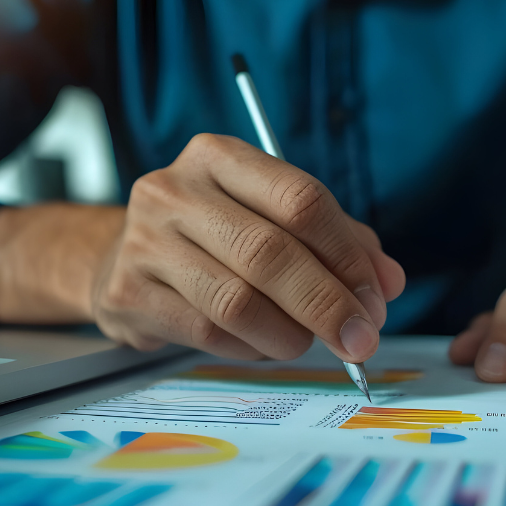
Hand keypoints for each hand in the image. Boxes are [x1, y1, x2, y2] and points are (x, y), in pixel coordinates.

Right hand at [90, 134, 404, 359]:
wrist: (119, 258)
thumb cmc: (211, 237)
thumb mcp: (269, 218)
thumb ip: (334, 241)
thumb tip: (386, 284)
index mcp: (217, 157)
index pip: (300, 199)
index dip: (348, 253)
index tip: (378, 296)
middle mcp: (174, 190)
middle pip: (270, 252)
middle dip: (328, 303)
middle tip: (361, 338)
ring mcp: (144, 241)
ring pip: (238, 300)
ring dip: (290, 333)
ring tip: (306, 342)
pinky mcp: (128, 292)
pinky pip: (208, 332)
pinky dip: (250, 348)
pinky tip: (262, 345)